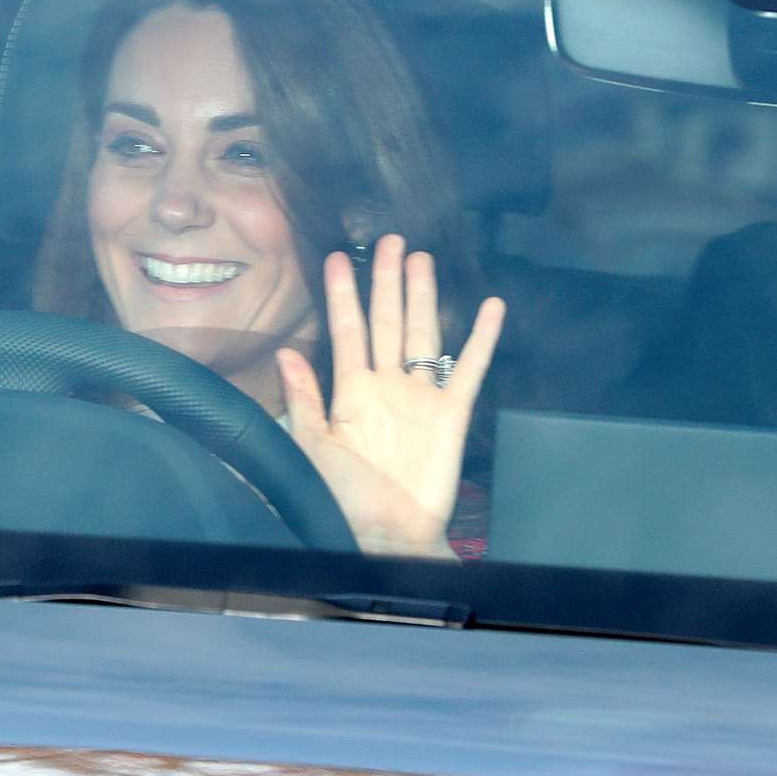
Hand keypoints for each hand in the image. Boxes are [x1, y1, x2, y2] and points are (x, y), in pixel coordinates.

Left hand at [275, 234, 504, 557]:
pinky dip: (482, 338)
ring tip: (422, 258)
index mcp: (351, 391)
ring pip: (422, 333)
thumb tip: (286, 353)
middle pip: (387, 320)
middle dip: (387, 281)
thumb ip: (303, 399)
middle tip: (391, 240)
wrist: (385, 535)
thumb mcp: (311, 447)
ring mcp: (420, 396)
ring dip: (423, 296)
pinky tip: (491, 307)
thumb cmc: (343, 499)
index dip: (343, 294)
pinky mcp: (452, 412)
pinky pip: (469, 368)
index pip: (346, 330)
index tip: (337, 258)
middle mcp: (387, 386)